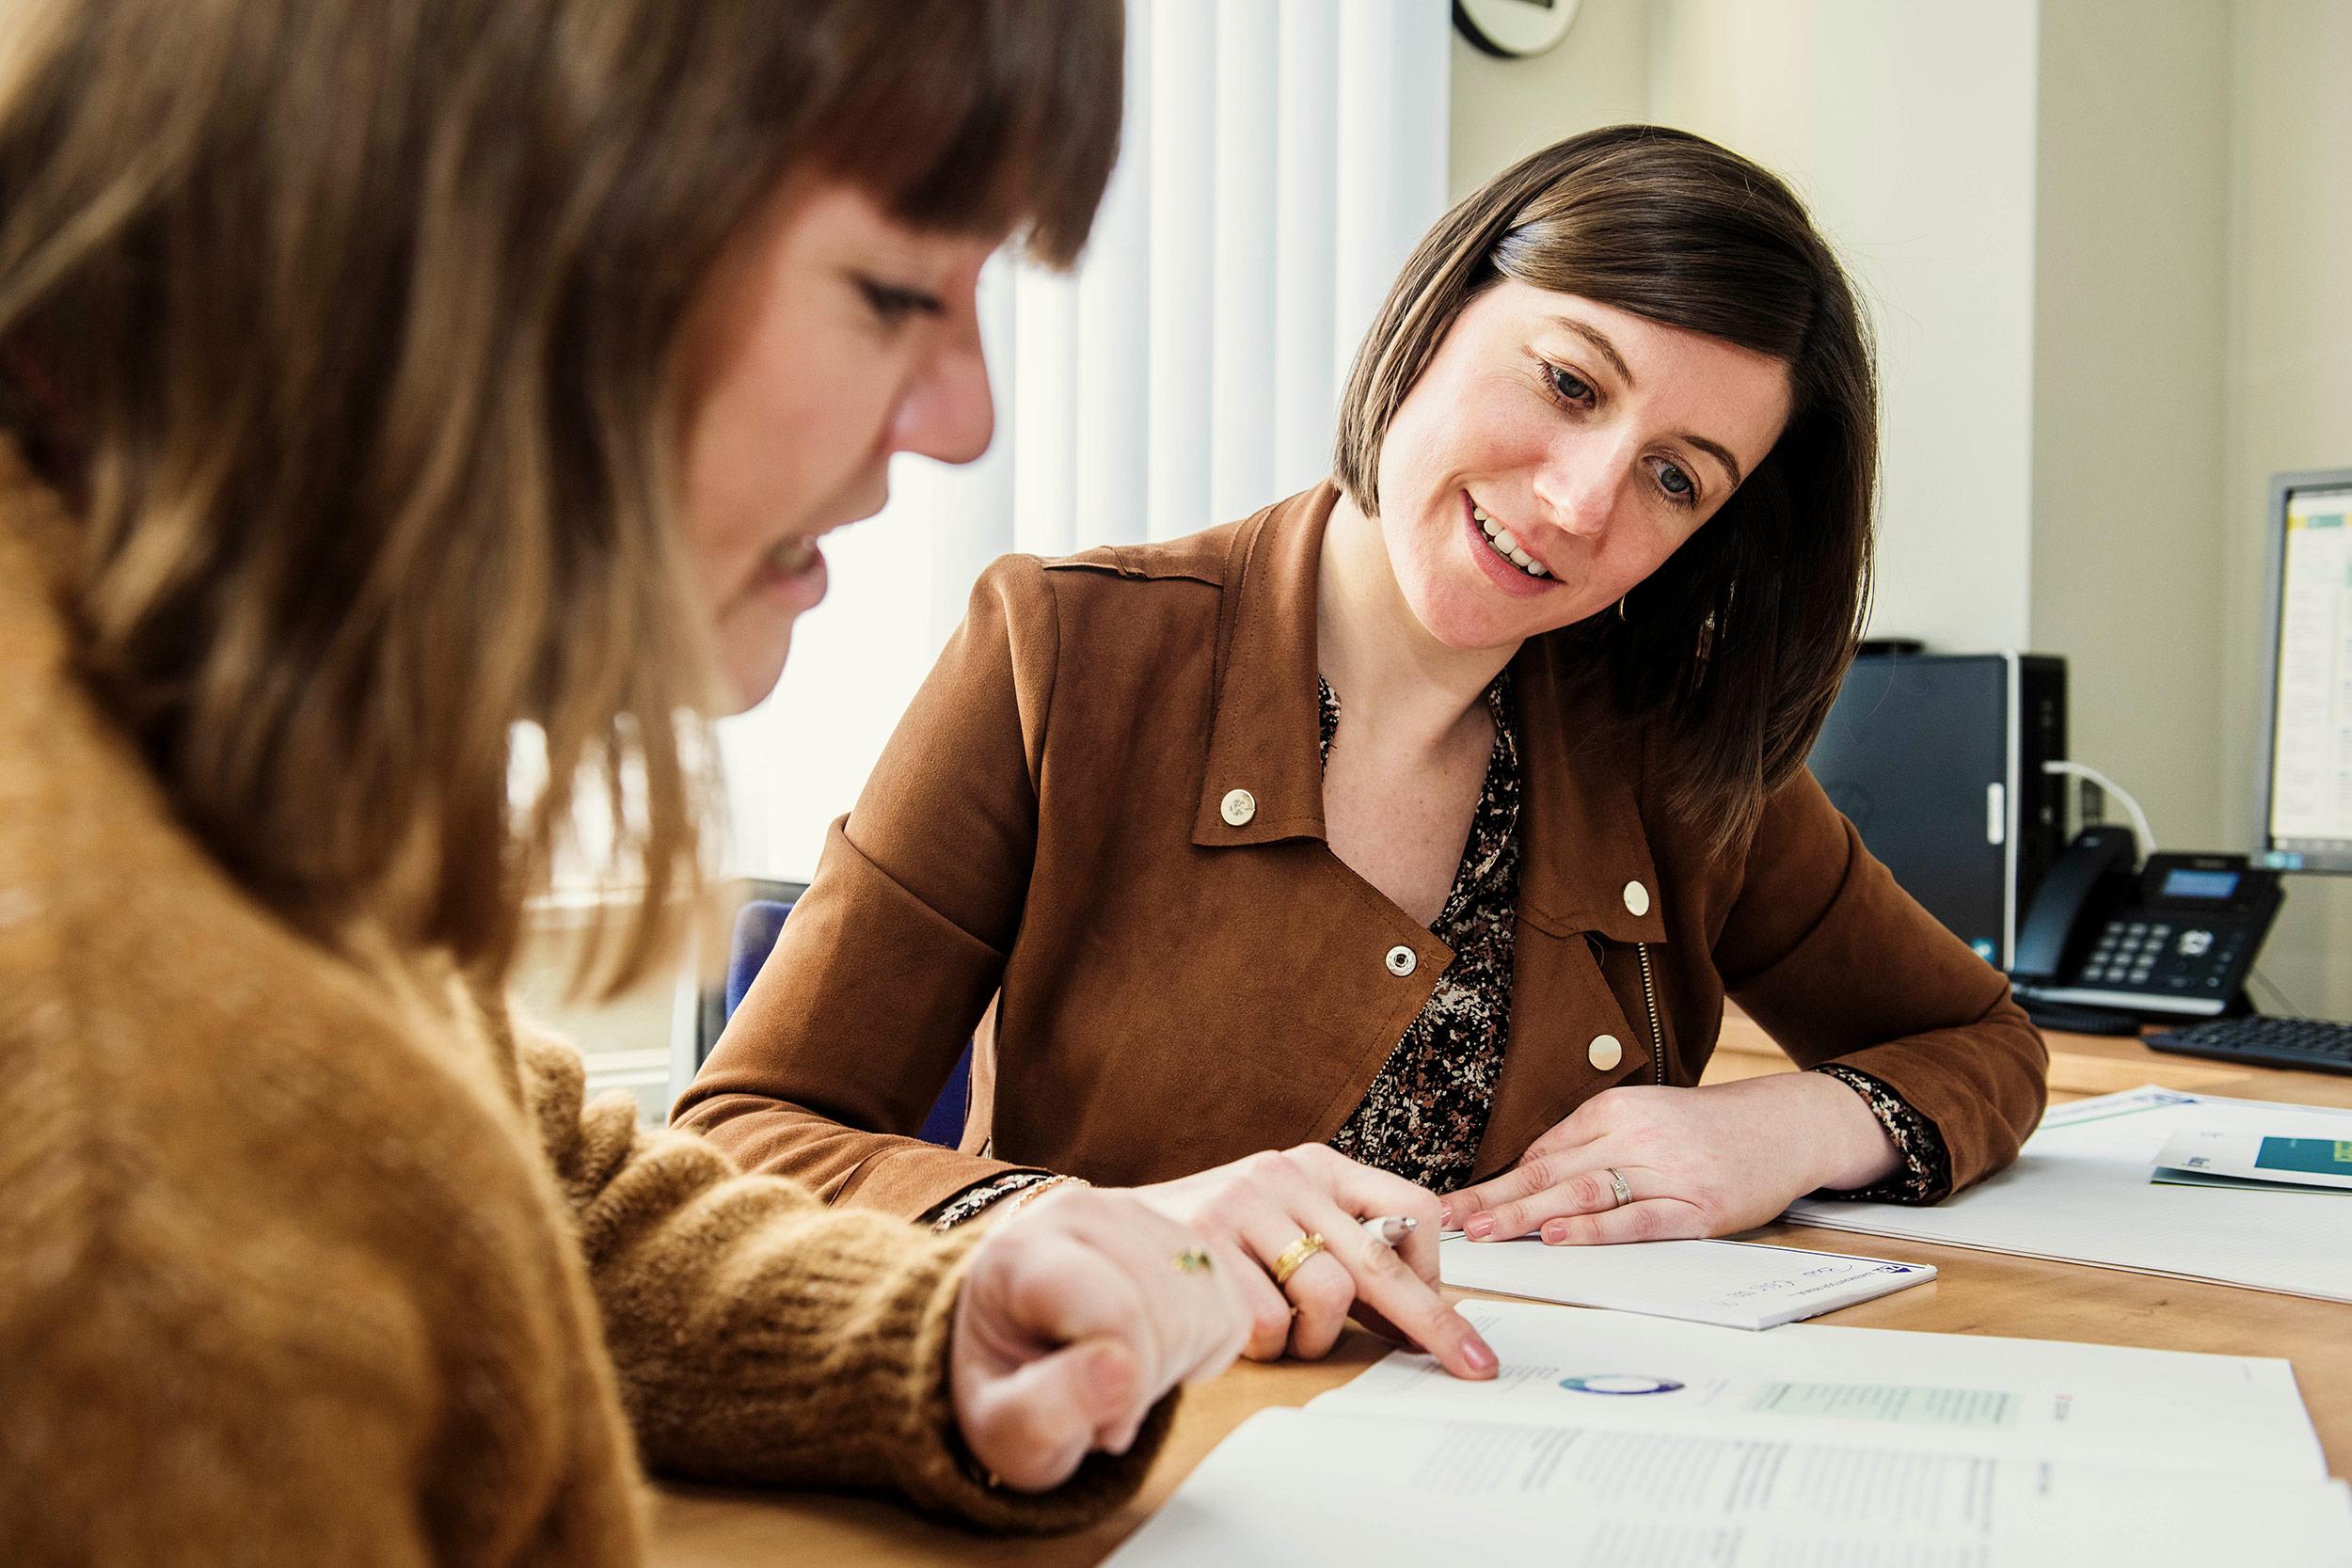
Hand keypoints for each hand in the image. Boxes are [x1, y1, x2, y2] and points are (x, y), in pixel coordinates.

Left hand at [951, 1184, 1250, 1490]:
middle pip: (1167, 1310)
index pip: (1115, 1310)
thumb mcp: (1003, 1433)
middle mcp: (1079, 1211)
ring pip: (1207, 1306)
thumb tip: (1120, 1369)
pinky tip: (1154, 1353)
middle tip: (1104, 1402)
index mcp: (1018, 1252)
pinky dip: (1204, 1349)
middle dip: (1148, 1379)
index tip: (1100, 1427)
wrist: (1020, 1351)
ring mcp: (1136, 1212)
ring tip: (1122, 1376)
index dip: (1125, 1384)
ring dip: (1175, 1365)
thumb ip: (1042, 1411)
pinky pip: (1233, 1309)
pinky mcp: (1183, 1233)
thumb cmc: (1009, 1396)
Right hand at [1122, 1144, 1495, 1379]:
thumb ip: (1345, 1253)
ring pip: (1329, 1296)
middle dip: (1434, 1325)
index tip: (1444, 1321)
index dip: (1434, 1274)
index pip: (1415, 1209)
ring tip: (1284, 1336)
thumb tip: (1421, 1319)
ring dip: (1315, 1339)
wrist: (1108, 1237)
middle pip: (1382, 1261)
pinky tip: (1240, 1332)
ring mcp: (1244, 1203)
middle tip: (1471, 1366)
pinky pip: (1271, 1321)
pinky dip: (1266, 1345)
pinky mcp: (1206, 1241)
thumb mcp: (1286, 1225)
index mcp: (1318, 1165)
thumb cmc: (1216, 1242)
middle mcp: (1285, 1173)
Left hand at [1443, 1074, 1899, 1245]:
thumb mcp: (1644, 1119)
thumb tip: (1530, 1180)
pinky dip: (1596, 1229)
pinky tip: (1561, 1236)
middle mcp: (1633, 1135)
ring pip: (1583, 1193)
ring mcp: (1666, 1170)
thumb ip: (1590, 1146)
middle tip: (1448, 1223)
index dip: (1492, 1182)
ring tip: (1486, 1233)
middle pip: (1550, 1171)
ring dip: (1528, 1215)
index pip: (1540, 1151)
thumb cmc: (1709, 1130)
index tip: (1451, 1206)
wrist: (1788, 1125)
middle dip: (1493, 1200)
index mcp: (1613, 1110)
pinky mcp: (1697, 1204)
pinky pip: (1638, 1217)